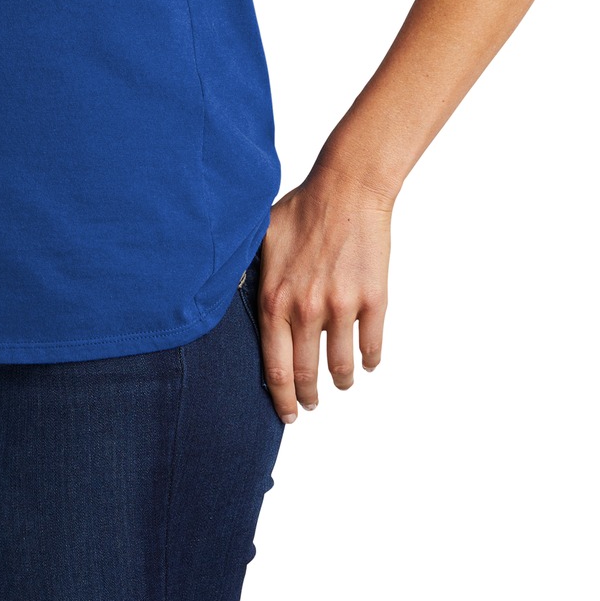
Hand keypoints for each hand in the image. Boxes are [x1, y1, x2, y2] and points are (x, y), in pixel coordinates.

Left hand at [256, 165, 392, 424]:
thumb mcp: (260, 238)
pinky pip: (372, 347)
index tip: (286, 413)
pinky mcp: (374, 300)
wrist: (348, 187)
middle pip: (307, 376)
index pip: (275, 368)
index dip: (281, 398)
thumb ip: (247, 273)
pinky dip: (368, 361)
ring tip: (339, 382)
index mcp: (276, 299)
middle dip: (308, 398)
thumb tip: (225, 296)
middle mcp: (307, 309)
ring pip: (342, 368)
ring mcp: (343, 307)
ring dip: (340, 382)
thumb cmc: (302, 208)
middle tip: (309, 405)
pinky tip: (365, 362)